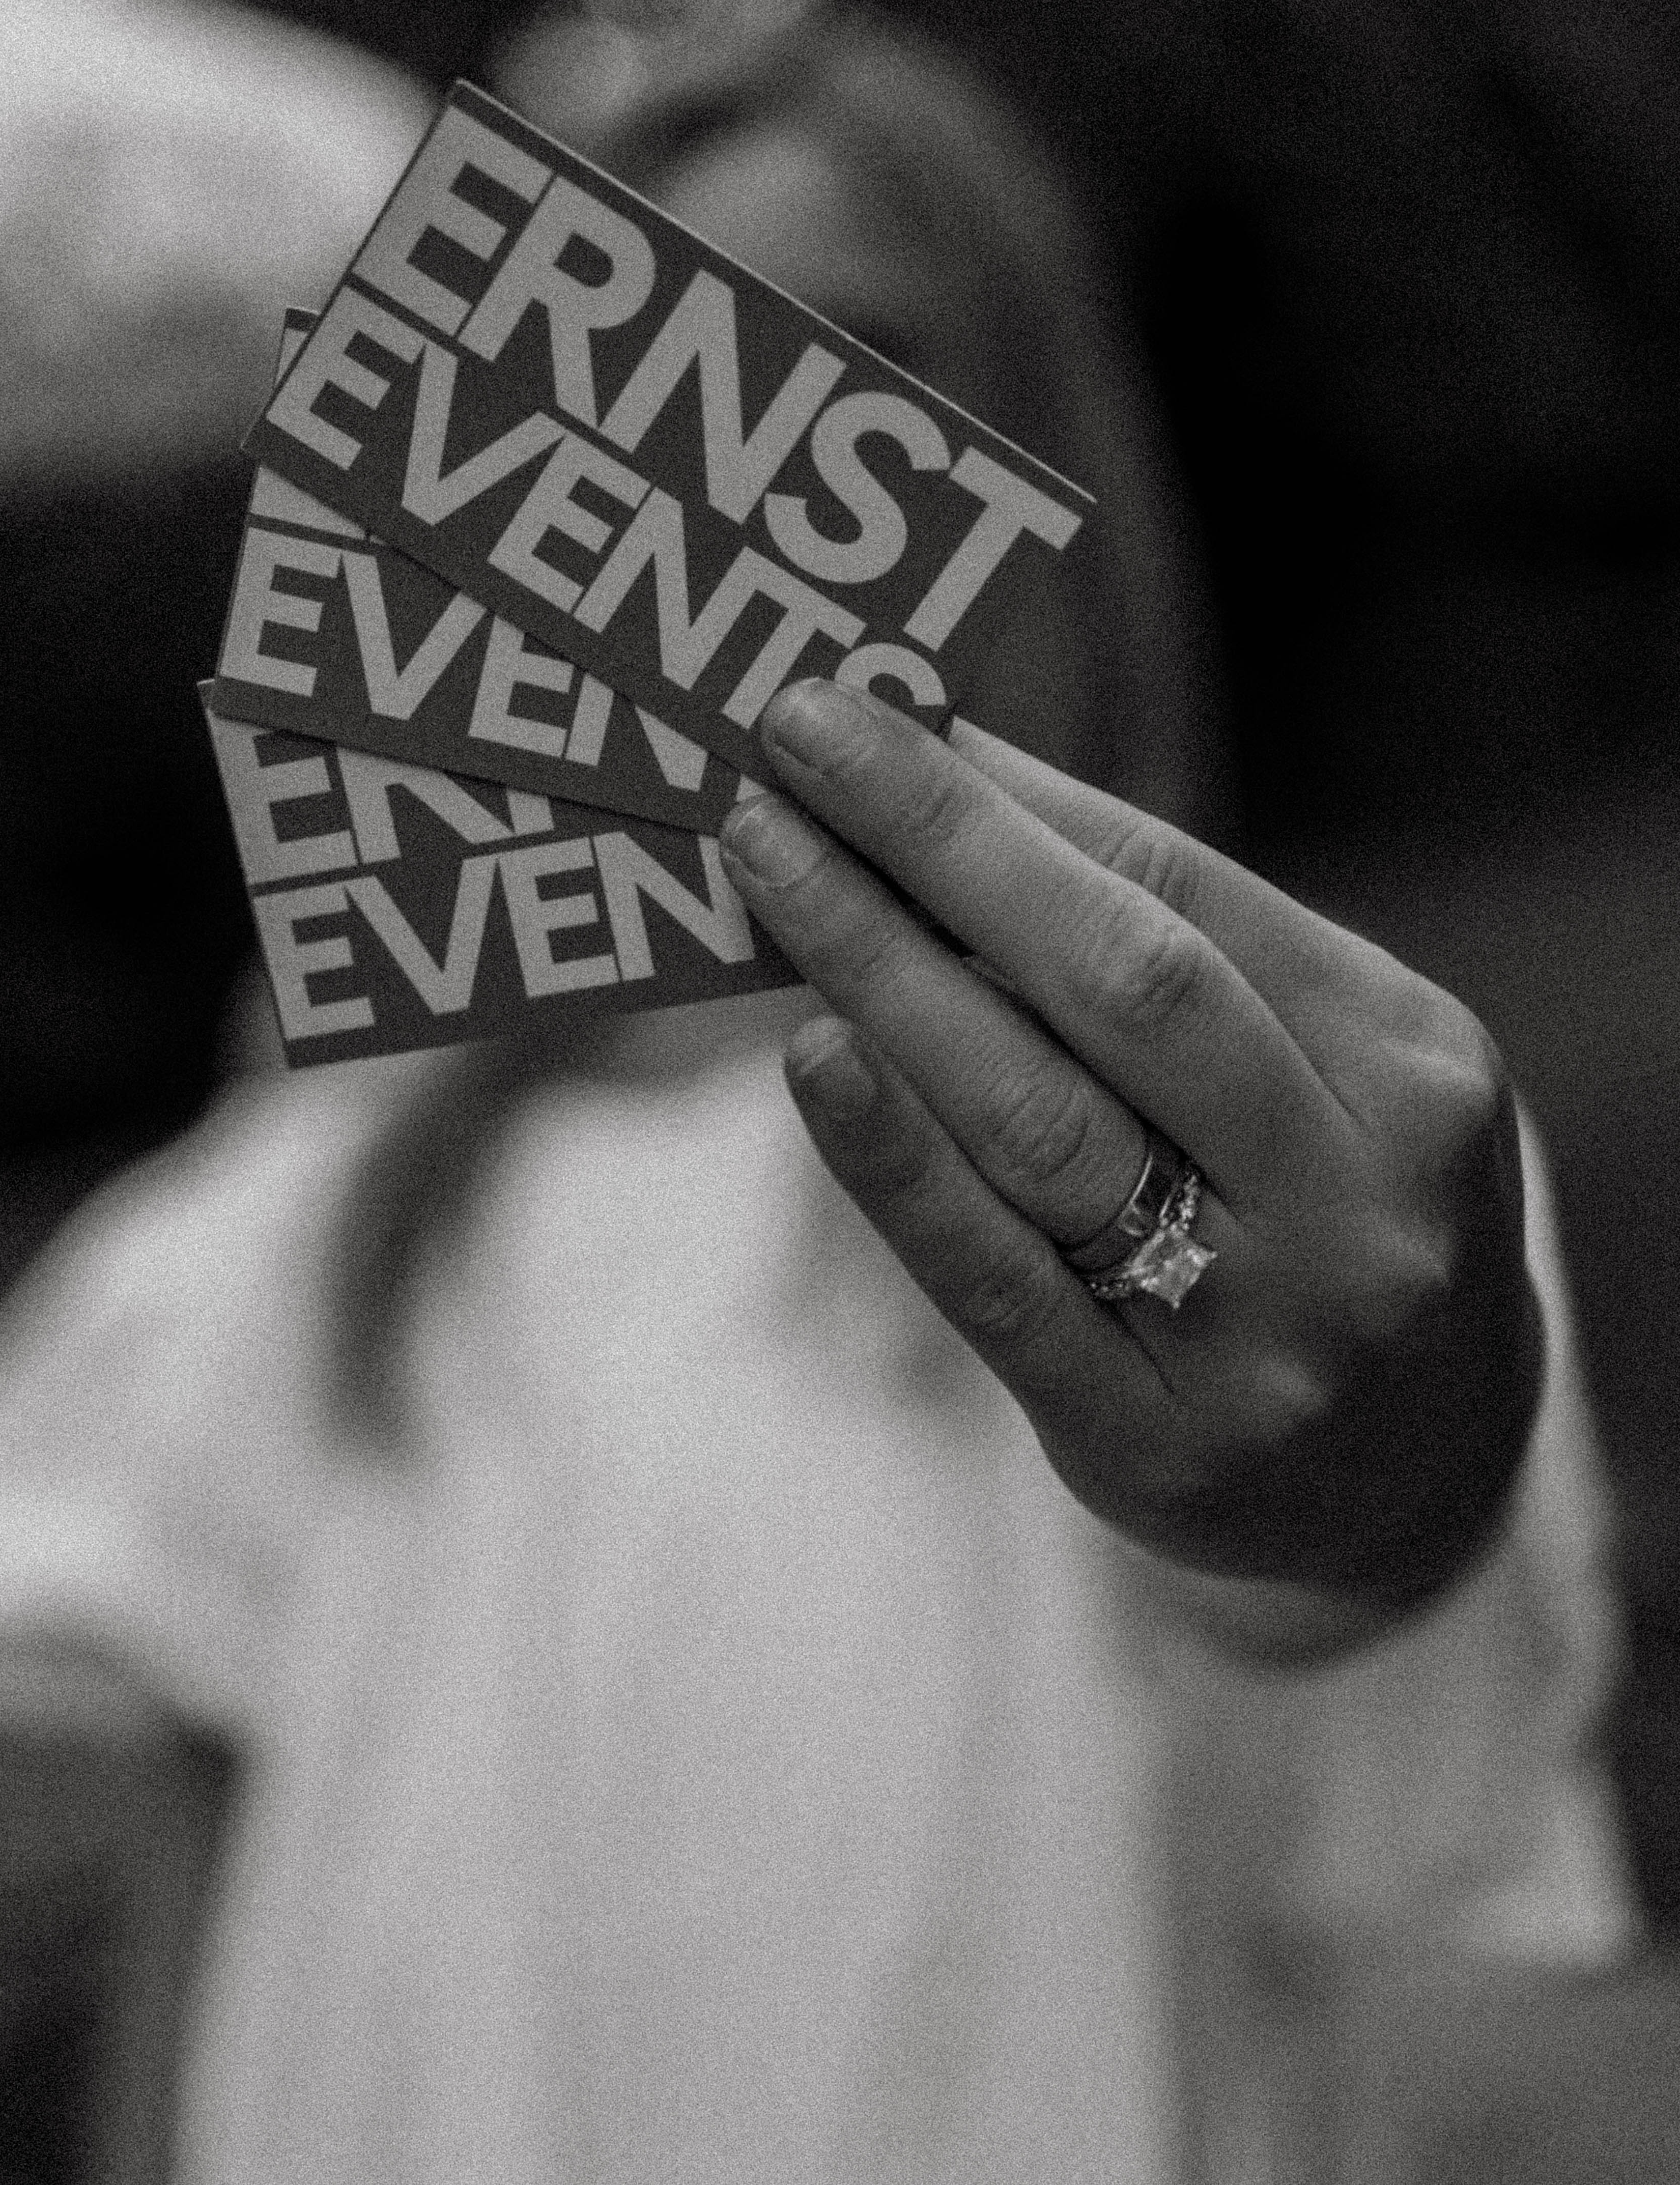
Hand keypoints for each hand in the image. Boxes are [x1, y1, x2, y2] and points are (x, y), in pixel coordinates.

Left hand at [718, 683, 1541, 1649]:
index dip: (1013, 794)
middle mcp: (1358, 1195)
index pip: (1184, 888)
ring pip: (1045, 1123)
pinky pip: (998, 1281)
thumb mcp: (1309, 1068)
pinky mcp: (1159, 1441)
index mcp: (1413, 1063)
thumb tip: (944, 781)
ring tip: (767, 862)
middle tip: (793, 733)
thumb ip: (1160, 952)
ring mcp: (1267, 1331)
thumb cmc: (1318, 1214)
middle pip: (1124, 982)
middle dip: (940, 841)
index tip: (871, 707)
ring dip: (884, 970)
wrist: (1416, 1476)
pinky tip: (813, 1057)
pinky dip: (895, 1160)